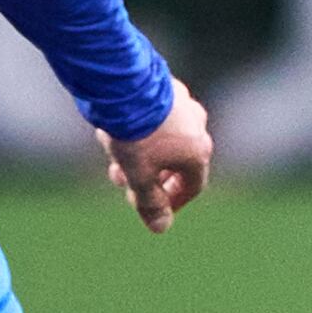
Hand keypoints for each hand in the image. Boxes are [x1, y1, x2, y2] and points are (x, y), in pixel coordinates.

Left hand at [107, 78, 211, 233]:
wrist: (123, 84)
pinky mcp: (167, 87)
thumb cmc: (134, 134)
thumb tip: (160, 228)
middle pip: (175, 162)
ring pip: (164, 138)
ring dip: (141, 153)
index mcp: (198, 151)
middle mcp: (198, 127)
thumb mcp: (139, 175)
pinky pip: (156, 117)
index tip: (153, 207)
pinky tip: (117, 127)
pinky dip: (141, 128)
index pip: (192, 186)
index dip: (172, 201)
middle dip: (147, 176)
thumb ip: (150, 202)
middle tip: (120, 179)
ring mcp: (184, 105)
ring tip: (113, 152)